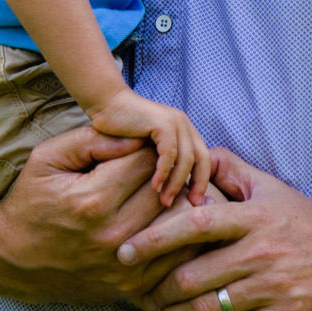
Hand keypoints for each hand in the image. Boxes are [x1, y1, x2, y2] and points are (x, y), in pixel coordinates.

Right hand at [0, 124, 199, 304]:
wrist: (11, 258)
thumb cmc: (30, 201)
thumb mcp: (48, 158)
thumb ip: (93, 140)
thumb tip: (139, 137)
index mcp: (92, 200)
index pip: (148, 161)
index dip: (148, 149)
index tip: (141, 150)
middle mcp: (111, 236)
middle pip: (167, 192)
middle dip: (166, 176)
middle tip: (159, 170)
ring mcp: (124, 266)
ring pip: (179, 225)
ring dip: (179, 206)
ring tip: (169, 193)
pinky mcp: (131, 287)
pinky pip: (175, 258)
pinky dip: (180, 238)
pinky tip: (171, 224)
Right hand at [89, 86, 211, 208]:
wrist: (107, 104)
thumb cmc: (121, 129)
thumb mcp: (148, 148)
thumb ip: (161, 161)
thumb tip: (172, 189)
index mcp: (185, 131)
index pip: (204, 160)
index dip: (202, 182)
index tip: (194, 202)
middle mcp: (185, 125)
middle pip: (202, 160)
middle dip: (198, 185)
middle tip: (189, 205)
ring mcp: (176, 122)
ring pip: (187, 159)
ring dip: (176, 183)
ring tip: (165, 201)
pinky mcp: (163, 123)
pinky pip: (169, 153)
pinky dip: (164, 172)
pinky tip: (155, 186)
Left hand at [118, 148, 311, 310]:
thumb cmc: (311, 225)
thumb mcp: (275, 191)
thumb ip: (233, 170)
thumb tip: (196, 154)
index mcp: (253, 218)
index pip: (192, 224)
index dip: (153, 239)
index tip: (125, 251)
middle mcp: (261, 252)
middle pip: (192, 276)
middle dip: (158, 292)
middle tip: (142, 297)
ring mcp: (274, 288)